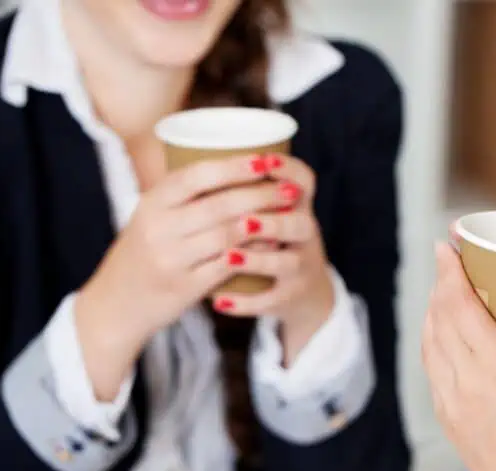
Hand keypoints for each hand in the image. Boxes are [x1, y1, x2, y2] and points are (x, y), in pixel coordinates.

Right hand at [76, 154, 289, 399]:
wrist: (116, 304)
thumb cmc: (144, 252)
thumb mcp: (150, 217)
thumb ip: (182, 195)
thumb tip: (229, 160)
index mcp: (152, 203)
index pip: (196, 176)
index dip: (234, 167)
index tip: (265, 160)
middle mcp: (159, 228)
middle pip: (220, 205)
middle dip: (261, 194)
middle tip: (289, 189)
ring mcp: (171, 259)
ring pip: (228, 234)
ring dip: (264, 222)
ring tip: (287, 214)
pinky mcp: (185, 287)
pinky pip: (228, 265)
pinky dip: (254, 252)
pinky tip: (273, 243)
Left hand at [209, 154, 334, 362]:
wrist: (300, 289)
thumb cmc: (270, 238)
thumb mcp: (270, 209)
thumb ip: (241, 183)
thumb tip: (189, 143)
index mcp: (298, 205)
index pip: (305, 180)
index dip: (288, 170)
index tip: (263, 162)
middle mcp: (306, 234)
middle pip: (298, 224)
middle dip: (270, 221)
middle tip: (243, 219)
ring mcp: (300, 268)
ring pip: (287, 263)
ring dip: (258, 260)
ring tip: (230, 257)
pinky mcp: (289, 296)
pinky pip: (269, 301)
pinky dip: (243, 302)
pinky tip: (219, 302)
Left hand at [422, 243, 495, 470]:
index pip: (462, 308)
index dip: (449, 272)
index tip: (446, 244)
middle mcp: (469, 381)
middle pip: (441, 317)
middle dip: (442, 281)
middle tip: (452, 257)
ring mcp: (452, 399)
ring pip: (430, 340)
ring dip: (434, 308)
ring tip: (447, 286)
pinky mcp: (446, 414)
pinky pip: (430, 364)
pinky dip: (432, 338)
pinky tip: (442, 328)